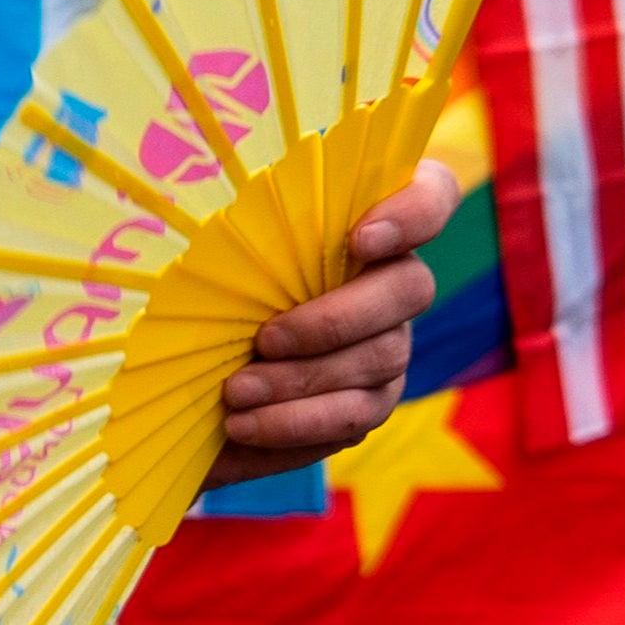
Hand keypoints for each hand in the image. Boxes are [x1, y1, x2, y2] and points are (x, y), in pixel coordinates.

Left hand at [212, 157, 455, 483]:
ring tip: (235, 395)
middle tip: (264, 340)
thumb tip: (201, 219)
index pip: (431, 194)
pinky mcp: (369, 401)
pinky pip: (351, 420)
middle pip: (409, 289)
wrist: (194, 365)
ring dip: (303, 382)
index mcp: (368, 221)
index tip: (361, 237)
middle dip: (333, 320)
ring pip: (380, 362)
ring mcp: (391, 344)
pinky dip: (294, 427)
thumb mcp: (216, 252)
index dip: (413, 212)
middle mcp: (395, 281)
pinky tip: (244, 430)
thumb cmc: (211, 284)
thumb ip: (240, 233)